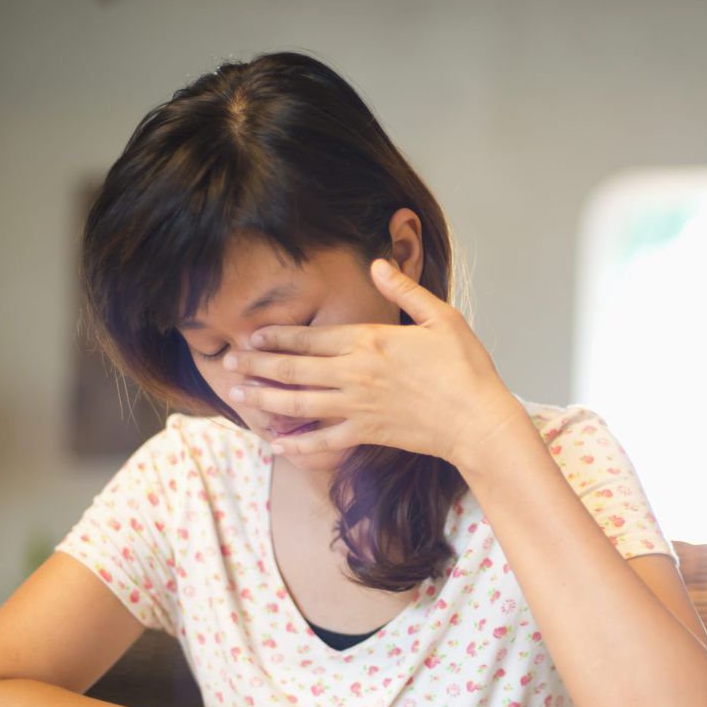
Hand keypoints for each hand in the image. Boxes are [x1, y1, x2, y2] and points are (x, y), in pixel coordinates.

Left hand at [222, 259, 530, 469]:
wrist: (478, 420)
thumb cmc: (465, 367)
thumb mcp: (442, 317)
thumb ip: (404, 290)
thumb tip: (376, 264)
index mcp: (371, 343)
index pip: (312, 338)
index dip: (277, 337)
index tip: (251, 336)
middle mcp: (357, 375)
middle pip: (295, 370)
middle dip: (257, 366)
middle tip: (228, 364)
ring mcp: (359, 407)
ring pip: (300, 403)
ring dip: (265, 399)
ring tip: (238, 395)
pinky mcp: (368, 434)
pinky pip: (324, 440)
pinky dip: (298, 443)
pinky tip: (276, 443)